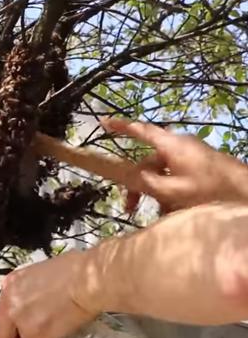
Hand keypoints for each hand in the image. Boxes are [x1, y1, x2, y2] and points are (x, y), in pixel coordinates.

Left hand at [0, 253, 99, 337]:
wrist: (89, 278)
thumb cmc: (76, 270)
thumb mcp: (43, 273)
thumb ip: (34, 291)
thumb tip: (43, 302)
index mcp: (11, 284)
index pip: (4, 312)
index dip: (12, 327)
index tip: (19, 334)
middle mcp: (10, 302)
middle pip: (3, 334)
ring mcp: (21, 320)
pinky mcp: (37, 335)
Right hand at [101, 118, 247, 212]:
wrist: (246, 192)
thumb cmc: (210, 190)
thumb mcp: (172, 190)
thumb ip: (145, 182)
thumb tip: (125, 174)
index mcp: (171, 146)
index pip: (140, 131)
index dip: (120, 127)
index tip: (103, 122)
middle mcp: (180, 146)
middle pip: (149, 162)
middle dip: (138, 184)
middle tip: (130, 208)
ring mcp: (191, 156)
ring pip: (163, 172)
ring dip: (156, 193)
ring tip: (158, 215)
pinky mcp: (201, 167)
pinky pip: (177, 177)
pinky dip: (170, 192)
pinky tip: (174, 212)